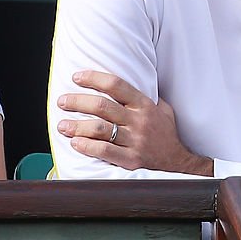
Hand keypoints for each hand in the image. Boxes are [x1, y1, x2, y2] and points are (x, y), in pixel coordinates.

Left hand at [56, 70, 212, 175]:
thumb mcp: (163, 109)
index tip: (77, 77)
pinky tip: (75, 143)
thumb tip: (128, 84)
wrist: (178, 161)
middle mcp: (139, 121)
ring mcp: (135, 141)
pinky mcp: (131, 160)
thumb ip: (146, 98)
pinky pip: (104, 151)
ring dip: (76, 126)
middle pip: (102, 106)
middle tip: (63, 101)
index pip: (117, 86)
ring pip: (99, 129)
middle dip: (77, 102)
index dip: (94, 79)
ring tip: (62, 125)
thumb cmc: (166, 133)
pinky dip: (86, 146)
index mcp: (145, 105)